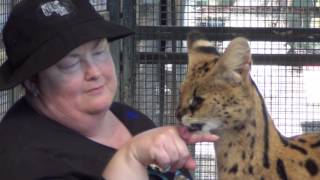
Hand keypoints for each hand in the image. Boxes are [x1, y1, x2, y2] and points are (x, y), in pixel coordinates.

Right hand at [103, 126, 218, 179]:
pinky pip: (167, 161)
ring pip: (177, 157)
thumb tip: (194, 165)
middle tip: (169, 162)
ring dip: (170, 164)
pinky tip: (157, 160)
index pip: (192, 134)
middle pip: (184, 152)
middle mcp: (170, 132)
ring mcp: (163, 137)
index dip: (205, 136)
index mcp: (175, 131)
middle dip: (178, 161)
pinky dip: (163, 165)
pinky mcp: (157, 145)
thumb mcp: (169, 150)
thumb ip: (182, 156)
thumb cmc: (153, 149)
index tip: (216, 137)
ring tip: (162, 160)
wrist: (134, 149)